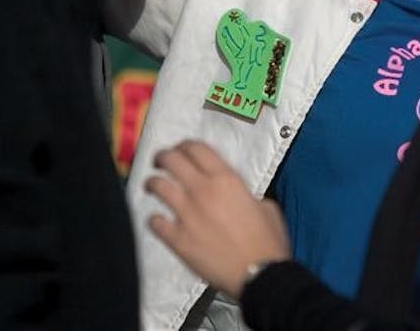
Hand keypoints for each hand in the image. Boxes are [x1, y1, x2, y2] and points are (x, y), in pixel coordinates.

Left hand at [145, 141, 290, 298]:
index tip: (181, 149)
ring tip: (152, 185)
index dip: (185, 145)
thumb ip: (244, 194)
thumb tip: (236, 196)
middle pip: (172, 160)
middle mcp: (203, 191)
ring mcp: (187, 214)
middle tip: (161, 161)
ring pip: (158, 186)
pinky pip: (155, 222)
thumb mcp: (265, 205)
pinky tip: (158, 220)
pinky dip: (154, 219)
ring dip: (152, 183)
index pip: (196, 148)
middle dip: (163, 157)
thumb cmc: (268, 241)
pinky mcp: (178, 239)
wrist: (260, 273)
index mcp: (226, 179)